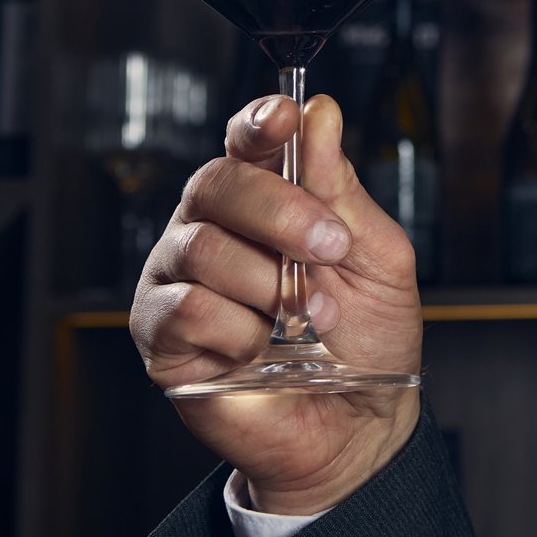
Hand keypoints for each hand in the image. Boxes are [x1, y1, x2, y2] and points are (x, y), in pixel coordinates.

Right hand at [129, 94, 424, 514]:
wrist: (359, 423)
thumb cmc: (368, 338)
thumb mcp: (375, 256)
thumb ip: (340, 190)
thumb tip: (321, 114)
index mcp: (266, 202)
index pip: (246, 143)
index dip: (258, 123)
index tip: (284, 115)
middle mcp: (213, 229)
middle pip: (214, 182)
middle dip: (279, 210)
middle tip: (329, 248)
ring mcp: (179, 280)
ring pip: (200, 246)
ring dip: (269, 284)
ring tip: (304, 319)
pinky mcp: (161, 335)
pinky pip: (185, 308)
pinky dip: (238, 329)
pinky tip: (260, 349)